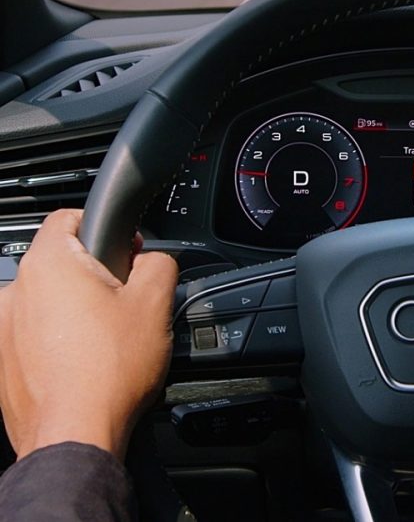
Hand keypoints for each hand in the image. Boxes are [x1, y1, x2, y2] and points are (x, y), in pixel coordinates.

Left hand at [0, 210, 177, 461]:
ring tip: (107, 341)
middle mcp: (16, 290)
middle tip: (127, 303)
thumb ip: (160, 262)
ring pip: (48, 302)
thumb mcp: (156, 303)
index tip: (126, 248)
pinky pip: (35, 337)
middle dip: (95, 276)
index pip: (69, 216)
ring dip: (76, 311)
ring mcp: (3, 327)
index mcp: (50, 263)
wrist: (76, 434)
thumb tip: (154, 258)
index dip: (105, 226)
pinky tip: (86, 364)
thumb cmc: (110, 371)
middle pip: (61, 262)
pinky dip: (58, 343)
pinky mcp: (2, 360)